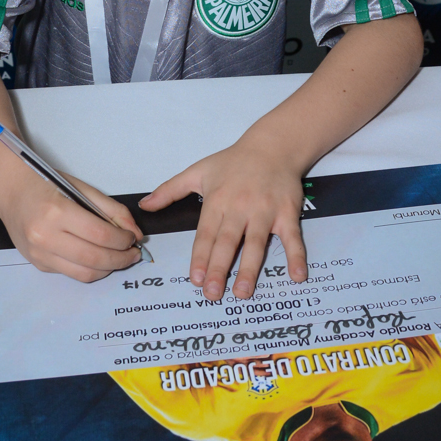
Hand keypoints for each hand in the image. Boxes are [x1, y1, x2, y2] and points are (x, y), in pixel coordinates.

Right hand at [0, 163, 144, 280]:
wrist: (11, 191)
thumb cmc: (47, 185)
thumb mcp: (82, 189)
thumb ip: (112, 210)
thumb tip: (135, 234)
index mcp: (57, 213)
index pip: (100, 235)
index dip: (123, 240)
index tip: (133, 238)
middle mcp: (45, 237)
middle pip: (94, 259)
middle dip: (121, 259)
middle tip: (134, 254)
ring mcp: (39, 254)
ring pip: (84, 273)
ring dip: (108, 269)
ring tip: (120, 259)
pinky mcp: (38, 264)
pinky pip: (71, 273)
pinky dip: (90, 269)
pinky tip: (98, 258)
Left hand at [139, 130, 307, 300]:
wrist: (273, 146)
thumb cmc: (233, 161)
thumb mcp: (198, 171)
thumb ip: (169, 190)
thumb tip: (144, 205)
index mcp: (217, 200)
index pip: (206, 234)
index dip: (200, 257)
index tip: (195, 279)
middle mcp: (240, 207)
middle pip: (228, 242)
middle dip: (219, 268)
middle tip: (212, 294)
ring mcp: (265, 212)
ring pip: (256, 244)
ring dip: (250, 269)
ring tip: (242, 292)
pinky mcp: (287, 214)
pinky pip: (292, 238)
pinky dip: (296, 257)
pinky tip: (297, 277)